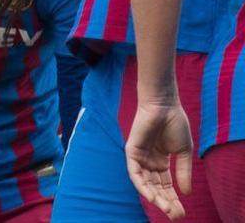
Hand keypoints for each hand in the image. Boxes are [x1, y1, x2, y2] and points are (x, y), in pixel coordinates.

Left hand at [125, 96, 195, 218]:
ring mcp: (139, 157)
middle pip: (156, 187)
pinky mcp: (131, 151)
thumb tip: (186, 193)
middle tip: (175, 215)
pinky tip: (151, 195)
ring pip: (145, 183)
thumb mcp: (184, 152)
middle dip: (165, 202)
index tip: (182, 213)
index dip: (173, 199)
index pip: (166, 186)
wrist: (164, 106)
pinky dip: (141, 184)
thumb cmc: (175, 124)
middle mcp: (149, 162)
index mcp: (160, 162)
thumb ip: (184, 171)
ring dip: (154, 197)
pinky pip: (134, 172)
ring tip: (166, 208)